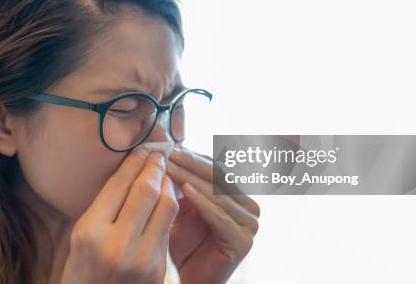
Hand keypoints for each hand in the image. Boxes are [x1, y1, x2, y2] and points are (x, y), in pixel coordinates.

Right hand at [59, 148, 178, 283]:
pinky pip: (168, 228)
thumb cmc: (83, 270)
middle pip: (145, 191)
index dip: (134, 162)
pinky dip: (170, 208)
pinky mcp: (158, 269)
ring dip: (168, 185)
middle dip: (155, 167)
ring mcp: (141, 258)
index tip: (143, 149)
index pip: (119, 185)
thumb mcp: (80, 236)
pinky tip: (167, 198)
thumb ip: (105, 206)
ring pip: (166, 206)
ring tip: (164, 174)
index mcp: (90, 232)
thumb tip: (132, 170)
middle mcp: (117, 244)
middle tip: (159, 154)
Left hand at [166, 146, 259, 283]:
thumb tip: (166, 144)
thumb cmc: (178, 243)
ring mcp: (249, 224)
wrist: (183, 279)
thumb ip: (179, 180)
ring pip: (218, 194)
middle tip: (169, 152)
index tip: (168, 144)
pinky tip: (185, 190)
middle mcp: (248, 206)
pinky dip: (202, 203)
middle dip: (191, 163)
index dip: (192, 155)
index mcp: (236, 194)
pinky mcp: (244, 242)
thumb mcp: (178, 205)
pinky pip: (220, 217)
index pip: (215, 167)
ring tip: (170, 167)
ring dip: (192, 178)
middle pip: (218, 177)